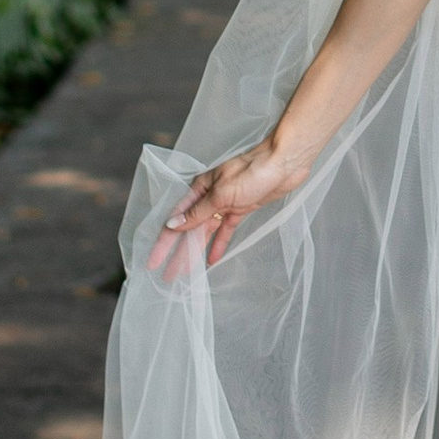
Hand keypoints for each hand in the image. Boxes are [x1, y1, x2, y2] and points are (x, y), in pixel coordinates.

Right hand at [148, 141, 309, 275]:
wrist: (286, 162)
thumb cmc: (254, 170)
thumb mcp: (222, 193)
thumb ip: (198, 212)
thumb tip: (173, 225)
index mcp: (199, 189)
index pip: (176, 220)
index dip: (164, 243)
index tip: (153, 262)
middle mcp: (209, 197)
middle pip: (189, 230)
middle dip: (178, 253)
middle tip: (167, 276)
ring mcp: (226, 203)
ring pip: (206, 232)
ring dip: (195, 252)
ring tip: (185, 273)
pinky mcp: (241, 208)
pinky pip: (225, 230)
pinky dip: (219, 244)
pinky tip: (212, 259)